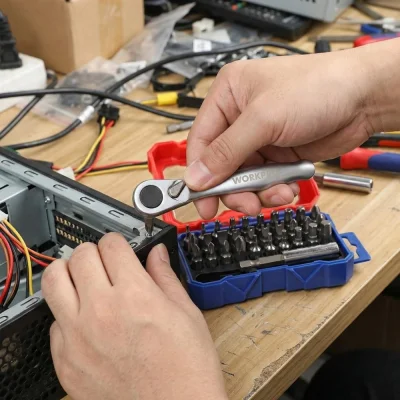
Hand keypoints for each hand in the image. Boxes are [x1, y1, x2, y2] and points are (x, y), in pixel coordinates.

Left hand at [42, 233, 227, 399]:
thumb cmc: (186, 366)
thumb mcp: (186, 312)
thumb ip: (165, 276)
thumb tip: (157, 254)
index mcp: (134, 294)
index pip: (111, 245)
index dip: (118, 242)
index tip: (121, 249)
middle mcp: (101, 311)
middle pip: (80, 256)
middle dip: (94, 253)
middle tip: (105, 263)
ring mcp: (78, 337)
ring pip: (54, 281)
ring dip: (69, 273)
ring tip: (84, 281)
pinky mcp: (66, 361)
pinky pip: (53, 322)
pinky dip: (67, 314)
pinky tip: (87, 322)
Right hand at [184, 41, 399, 219]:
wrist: (364, 98)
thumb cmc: (318, 87)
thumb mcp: (264, 119)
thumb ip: (227, 151)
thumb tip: (198, 177)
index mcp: (227, 95)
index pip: (200, 141)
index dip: (199, 173)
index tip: (202, 199)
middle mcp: (239, 118)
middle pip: (220, 165)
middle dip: (233, 188)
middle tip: (244, 204)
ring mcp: (259, 138)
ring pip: (243, 178)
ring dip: (258, 192)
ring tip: (275, 194)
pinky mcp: (277, 155)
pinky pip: (265, 182)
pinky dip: (274, 190)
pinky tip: (287, 187)